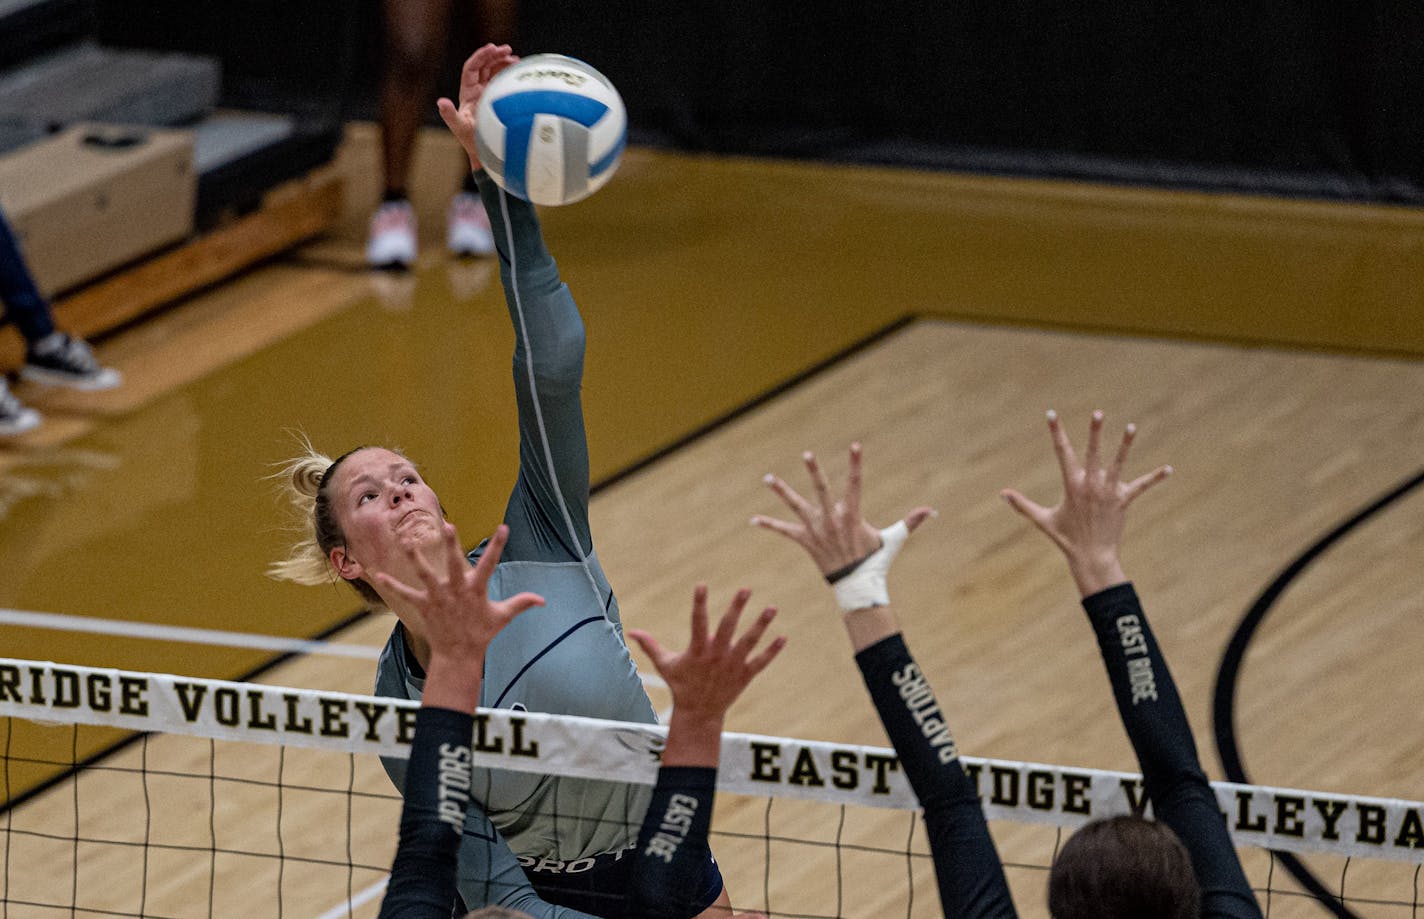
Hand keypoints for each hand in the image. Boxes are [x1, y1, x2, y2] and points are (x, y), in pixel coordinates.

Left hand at [375, 522, 543, 660]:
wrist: (459, 655)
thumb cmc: (481, 633)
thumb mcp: (502, 617)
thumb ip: (521, 604)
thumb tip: (543, 600)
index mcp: (476, 590)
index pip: (490, 563)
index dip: (498, 545)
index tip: (503, 528)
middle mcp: (457, 590)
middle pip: (454, 563)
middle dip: (452, 544)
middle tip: (449, 525)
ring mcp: (439, 598)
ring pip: (426, 574)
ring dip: (416, 557)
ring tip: (408, 540)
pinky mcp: (424, 606)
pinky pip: (406, 594)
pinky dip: (393, 585)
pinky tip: (379, 573)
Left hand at [437, 43, 519, 171]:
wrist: (488, 153)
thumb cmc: (473, 142)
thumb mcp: (460, 128)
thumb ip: (450, 115)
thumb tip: (441, 102)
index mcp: (468, 93)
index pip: (472, 68)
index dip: (481, 56)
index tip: (492, 48)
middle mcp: (478, 91)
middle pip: (485, 66)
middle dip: (494, 55)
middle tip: (508, 49)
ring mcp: (490, 94)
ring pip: (495, 72)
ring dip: (504, 62)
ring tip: (515, 59)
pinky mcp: (501, 100)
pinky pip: (505, 82)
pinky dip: (511, 74)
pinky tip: (520, 71)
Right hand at [626, 586, 784, 724]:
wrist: (699, 713)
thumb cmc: (681, 686)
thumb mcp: (664, 665)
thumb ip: (650, 646)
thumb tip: (630, 632)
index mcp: (698, 650)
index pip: (697, 622)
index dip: (699, 603)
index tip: (702, 585)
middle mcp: (717, 656)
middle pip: (728, 627)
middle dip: (736, 608)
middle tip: (745, 589)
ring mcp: (732, 665)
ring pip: (749, 642)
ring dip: (761, 625)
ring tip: (771, 607)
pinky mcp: (745, 675)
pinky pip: (761, 662)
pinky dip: (772, 651)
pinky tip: (783, 637)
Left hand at [752, 443, 933, 576]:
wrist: (857, 586)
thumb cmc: (875, 560)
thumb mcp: (893, 540)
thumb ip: (911, 523)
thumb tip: (932, 511)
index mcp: (852, 514)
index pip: (855, 483)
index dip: (855, 464)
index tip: (855, 446)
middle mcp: (831, 519)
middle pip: (821, 490)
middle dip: (814, 471)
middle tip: (806, 453)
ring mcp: (816, 530)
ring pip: (796, 506)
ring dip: (781, 492)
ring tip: (767, 478)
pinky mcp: (805, 541)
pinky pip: (784, 532)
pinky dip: (769, 525)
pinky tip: (752, 520)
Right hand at [1000, 410, 1171, 596]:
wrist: (1092, 557)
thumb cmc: (1066, 538)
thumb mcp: (1043, 520)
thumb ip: (1022, 505)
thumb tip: (1001, 494)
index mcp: (1071, 485)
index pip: (1062, 452)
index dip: (1056, 432)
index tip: (1051, 415)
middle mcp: (1091, 485)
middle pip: (1094, 453)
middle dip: (1095, 432)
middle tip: (1098, 412)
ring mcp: (1109, 492)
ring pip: (1118, 463)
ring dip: (1126, 445)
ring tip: (1132, 426)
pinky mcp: (1124, 501)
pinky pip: (1141, 486)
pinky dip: (1155, 478)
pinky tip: (1169, 469)